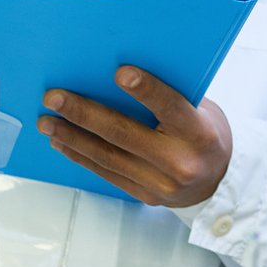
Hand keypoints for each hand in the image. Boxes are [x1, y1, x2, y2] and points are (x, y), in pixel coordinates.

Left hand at [37, 65, 232, 206]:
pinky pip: (106, 173)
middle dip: (84, 114)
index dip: (146, 90)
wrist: (219, 183)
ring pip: (108, 157)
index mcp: (199, 134)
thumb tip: (120, 74)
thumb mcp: (203, 110)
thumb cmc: (206, 134)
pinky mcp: (144, 195)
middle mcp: (179, 162)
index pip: (170, 107)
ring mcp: (160, 183)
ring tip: (47, 121)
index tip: (119, 71)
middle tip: (55, 98)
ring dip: (72, 137)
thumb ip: (171, 97)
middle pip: (125, 134)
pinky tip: (62, 142)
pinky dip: (81, 155)